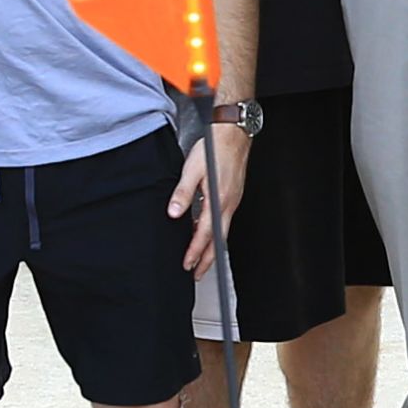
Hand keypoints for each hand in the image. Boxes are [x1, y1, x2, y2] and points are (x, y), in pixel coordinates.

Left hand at [168, 125, 248, 273]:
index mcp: (218, 199)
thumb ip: (182, 193)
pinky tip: (206, 230)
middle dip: (208, 260)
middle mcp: (228, 203)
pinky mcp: (233, 195)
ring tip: (201, 259)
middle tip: (197, 274)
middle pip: (218, 240)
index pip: (205, 234)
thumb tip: (174, 213)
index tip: (187, 265)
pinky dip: (215, 232)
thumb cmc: (215, 148)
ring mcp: (233, 200)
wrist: (233, 133)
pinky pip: (225, 220)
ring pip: (222, 232)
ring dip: (212, 248)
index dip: (195, 252)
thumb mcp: (192, 169)